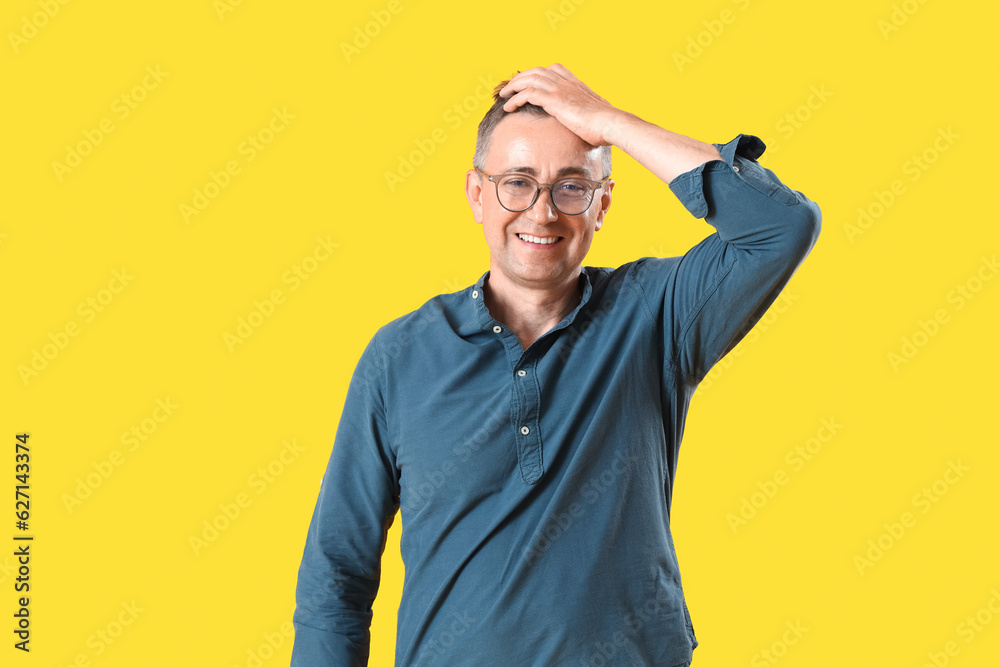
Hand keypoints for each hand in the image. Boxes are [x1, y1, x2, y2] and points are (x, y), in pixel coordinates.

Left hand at [497, 64, 624, 147]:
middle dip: (521, 78)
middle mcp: (567, 83)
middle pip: (537, 71)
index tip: (528, 82)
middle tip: (509, 88)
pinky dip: (515, 99)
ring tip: (504, 96)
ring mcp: (560, 89)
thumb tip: (592, 125)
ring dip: (513, 86)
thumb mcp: (597, 115)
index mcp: (576, 84)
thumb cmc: (607, 126)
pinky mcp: (554, 100)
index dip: (537, 73)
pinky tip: (508, 107)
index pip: (553, 69)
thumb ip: (589, 115)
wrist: (611, 124)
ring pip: (529, 79)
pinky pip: (527, 94)